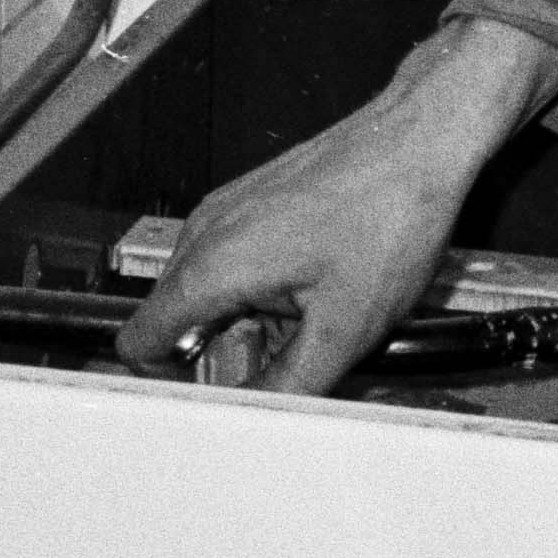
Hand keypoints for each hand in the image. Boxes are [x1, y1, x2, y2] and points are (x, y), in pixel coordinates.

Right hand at [117, 18, 557, 392]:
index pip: (139, 342)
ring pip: (205, 290)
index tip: (212, 397)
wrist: (418, 142)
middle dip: (215, 352)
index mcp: (211, 266)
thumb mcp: (344, 328)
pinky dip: (260, 287)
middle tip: (282, 361)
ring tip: (309, 320)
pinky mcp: (251, 201)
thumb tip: (255, 416)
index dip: (170, 381)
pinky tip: (315, 289)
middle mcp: (204, 232)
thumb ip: (288, 385)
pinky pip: (232, 261)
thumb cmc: (389, 215)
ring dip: (242, 320)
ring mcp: (226, 210)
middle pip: (171, 320)